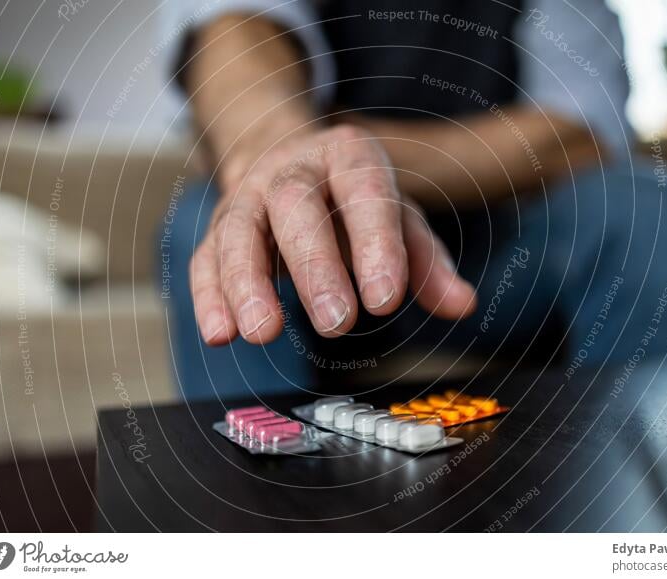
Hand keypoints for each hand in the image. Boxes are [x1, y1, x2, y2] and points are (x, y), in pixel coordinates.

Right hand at [191, 124, 476, 345]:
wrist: (289, 161)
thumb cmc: (353, 199)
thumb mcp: (398, 219)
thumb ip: (427, 262)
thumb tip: (461, 305)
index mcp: (347, 156)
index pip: (363, 190)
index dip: (375, 244)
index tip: (386, 300)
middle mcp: (292, 169)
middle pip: (295, 206)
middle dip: (314, 266)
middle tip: (337, 322)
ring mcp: (248, 196)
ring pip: (238, 231)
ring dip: (246, 284)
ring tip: (262, 333)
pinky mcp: (218, 229)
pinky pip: (206, 258)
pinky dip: (210, 296)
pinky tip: (219, 334)